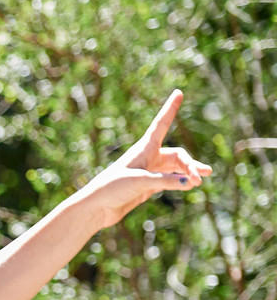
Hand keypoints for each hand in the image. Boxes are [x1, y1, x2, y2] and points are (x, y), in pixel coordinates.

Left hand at [71, 90, 213, 230]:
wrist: (95, 207)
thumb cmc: (111, 188)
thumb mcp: (140, 182)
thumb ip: (166, 181)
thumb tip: (192, 182)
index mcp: (143, 149)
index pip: (161, 124)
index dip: (170, 108)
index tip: (179, 92)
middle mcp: (147, 157)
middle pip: (177, 155)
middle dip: (189, 164)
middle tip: (200, 178)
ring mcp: (148, 171)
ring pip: (175, 168)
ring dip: (189, 172)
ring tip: (204, 177)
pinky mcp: (147, 185)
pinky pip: (170, 179)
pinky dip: (181, 181)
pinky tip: (190, 185)